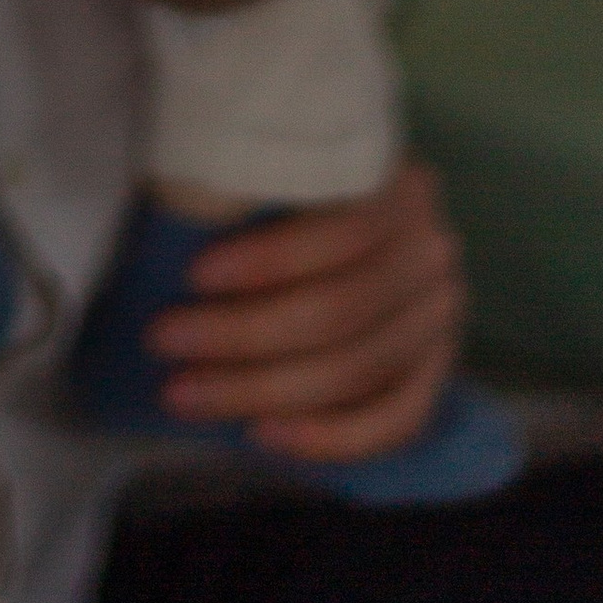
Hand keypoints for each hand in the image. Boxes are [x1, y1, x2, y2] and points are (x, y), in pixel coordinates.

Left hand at [144, 160, 464, 462]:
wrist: (347, 222)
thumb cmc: (285, 188)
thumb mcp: (279, 165)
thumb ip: (249, 185)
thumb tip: (171, 215)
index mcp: (398, 185)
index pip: (343, 230)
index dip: (269, 259)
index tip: (193, 275)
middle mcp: (431, 251)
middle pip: (339, 311)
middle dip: (240, 334)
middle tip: (164, 340)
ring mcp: (439, 318)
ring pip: (355, 372)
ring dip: (260, 390)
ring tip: (185, 393)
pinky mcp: (435, 373)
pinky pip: (393, 422)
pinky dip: (326, 437)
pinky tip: (260, 433)